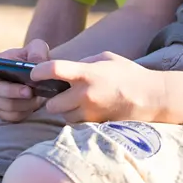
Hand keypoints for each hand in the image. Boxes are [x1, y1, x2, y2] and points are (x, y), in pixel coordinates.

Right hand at [0, 39, 49, 121]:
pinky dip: (26, 110)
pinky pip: (13, 116)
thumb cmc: (34, 59)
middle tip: (29, 91)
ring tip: (38, 94)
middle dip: (12, 91)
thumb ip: (37, 51)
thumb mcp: (37, 48)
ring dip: (24, 102)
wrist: (41, 78)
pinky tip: (35, 102)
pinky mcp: (4, 113)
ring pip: (6, 105)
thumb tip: (35, 64)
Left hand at [31, 51, 165, 123]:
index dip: (39, 71)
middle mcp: (85, 95)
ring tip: (74, 99)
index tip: (33, 73)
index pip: (55, 70)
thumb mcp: (105, 57)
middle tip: (56, 92)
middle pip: (51, 103)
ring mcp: (90, 112)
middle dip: (50, 98)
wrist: (149, 96)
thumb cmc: (127, 72)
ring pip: (62, 116)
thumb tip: (65, 70)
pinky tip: (84, 107)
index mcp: (87, 73)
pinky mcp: (94, 125)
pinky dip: (75, 117)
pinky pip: (75, 123)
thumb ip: (83, 62)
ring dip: (63, 109)